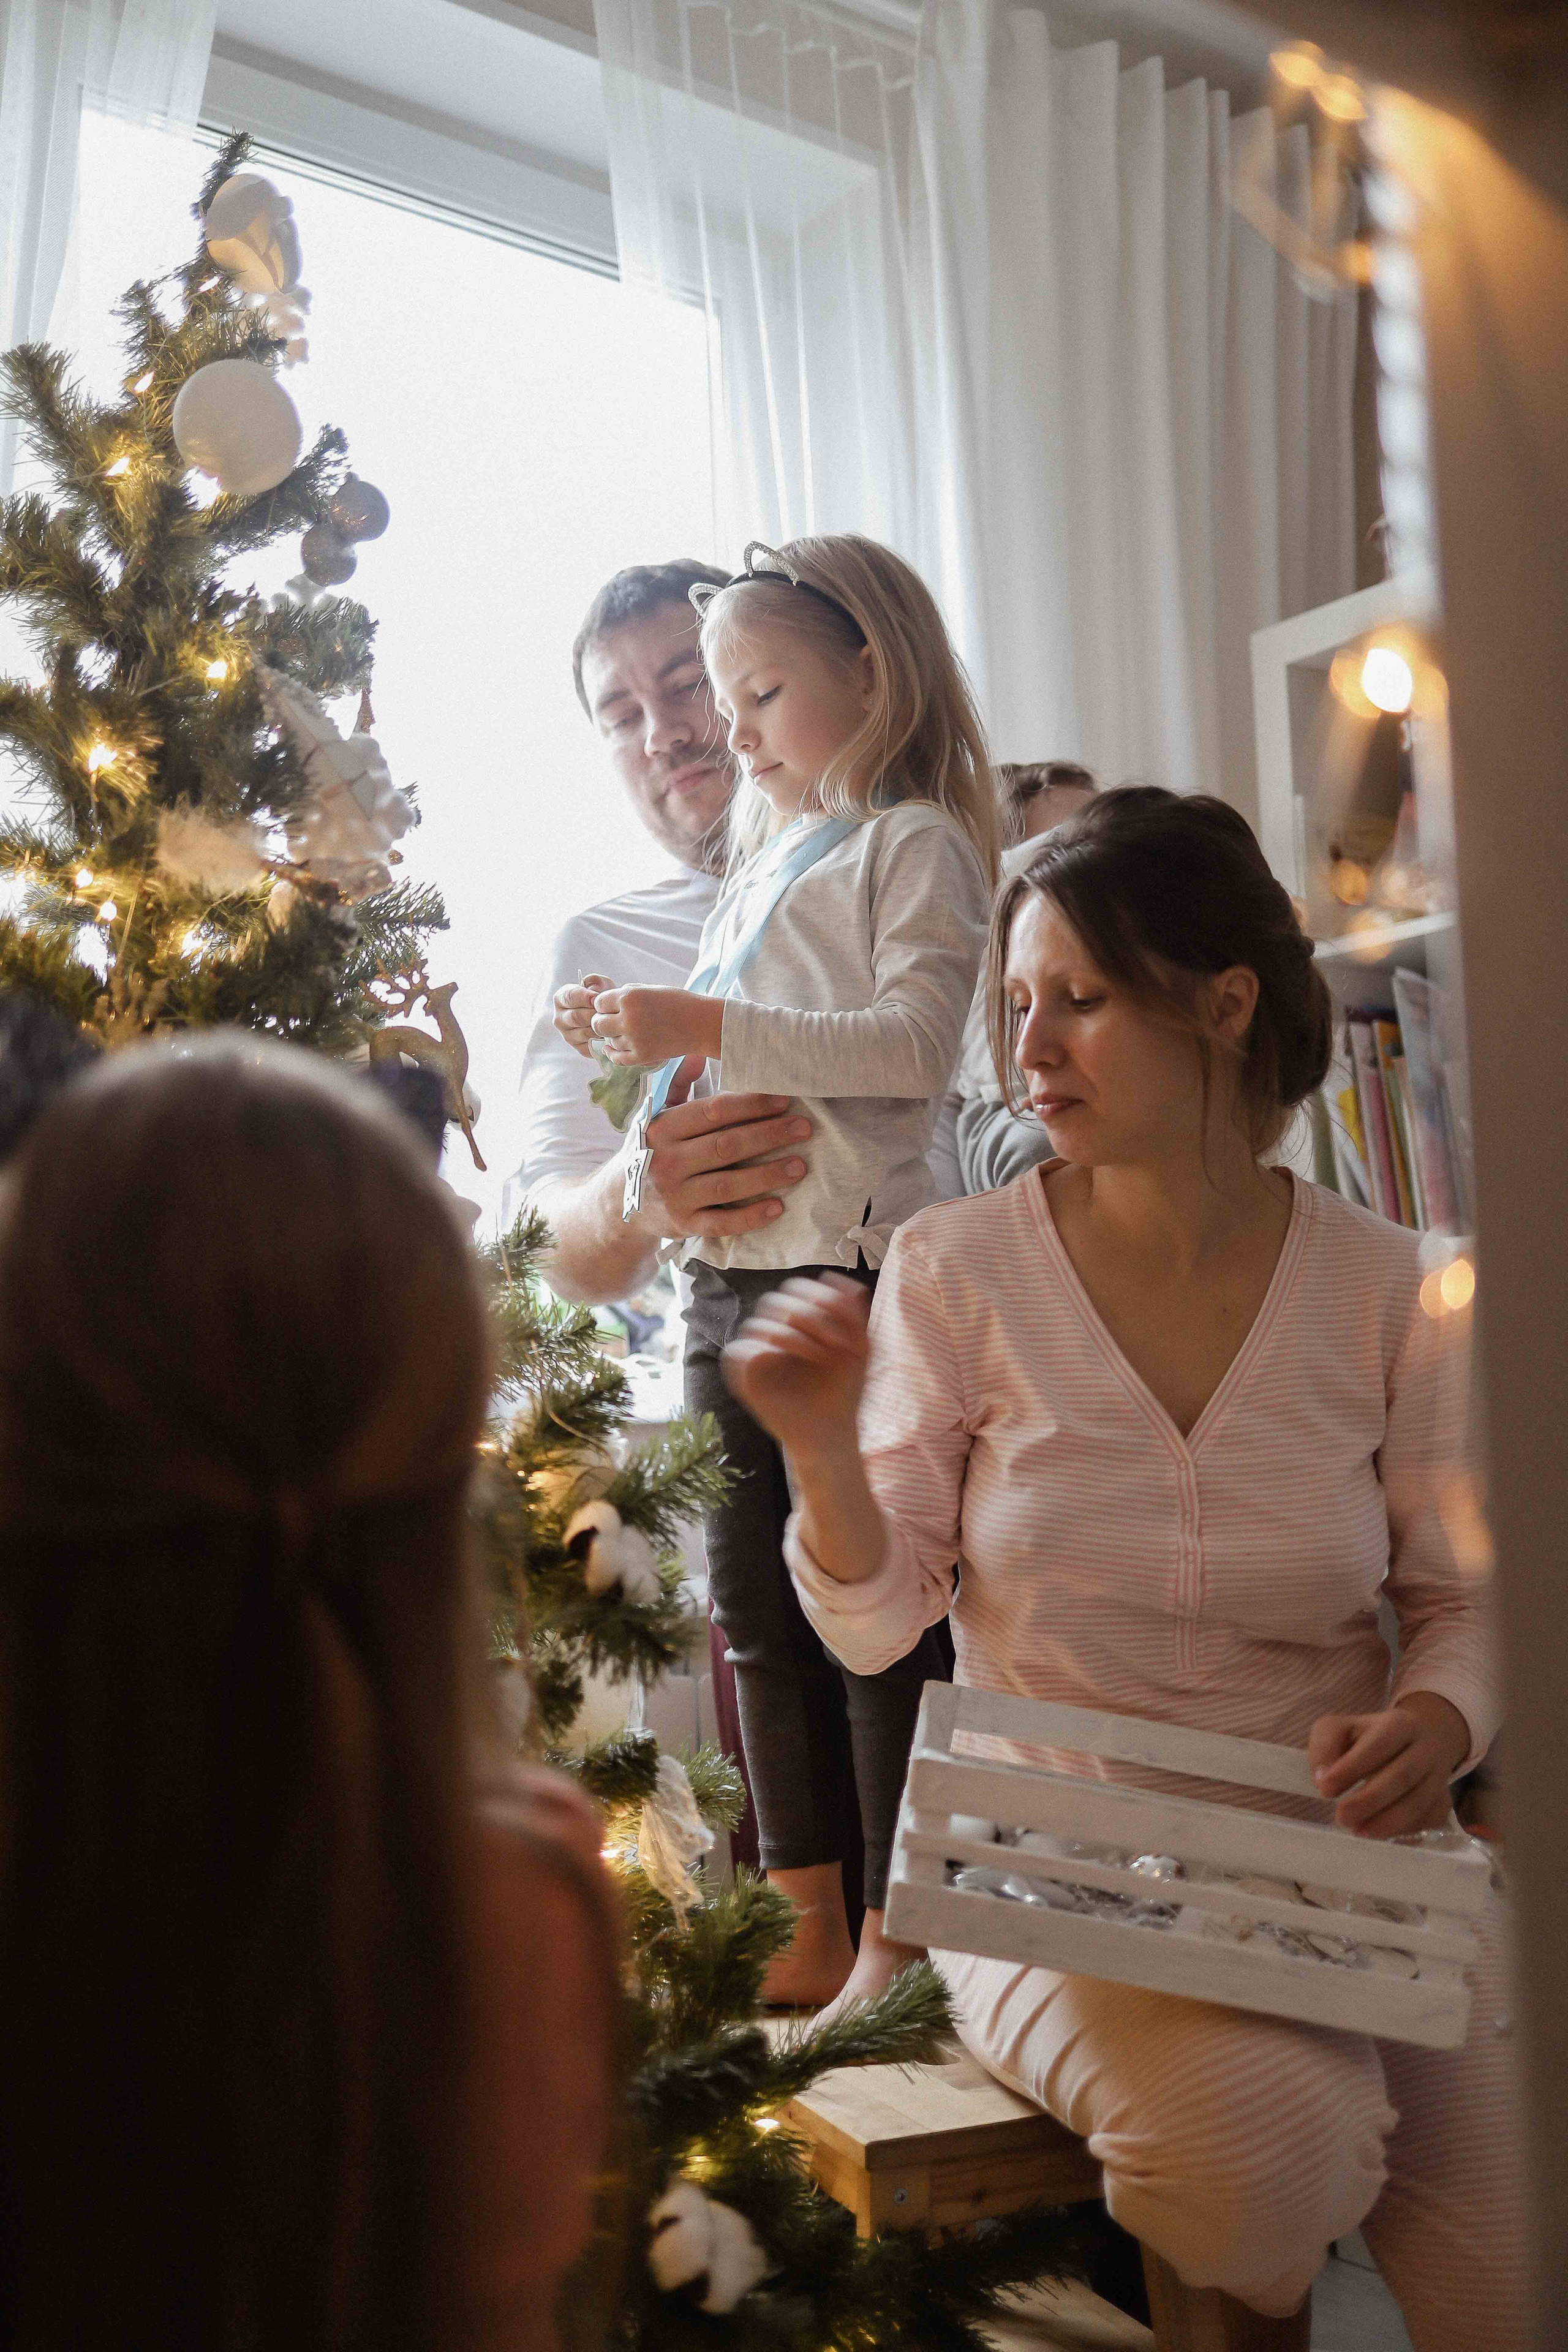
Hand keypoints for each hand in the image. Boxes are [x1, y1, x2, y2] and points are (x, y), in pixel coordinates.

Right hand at [553, 971, 611, 1059]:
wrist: (610, 1013)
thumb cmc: (602, 996)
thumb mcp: (599, 983)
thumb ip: (595, 981)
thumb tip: (592, 990)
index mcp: (560, 999)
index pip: (569, 997)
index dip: (584, 997)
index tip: (597, 997)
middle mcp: (559, 1019)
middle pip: (576, 1017)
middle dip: (594, 1013)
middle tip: (607, 1010)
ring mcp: (568, 1035)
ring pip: (585, 1032)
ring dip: (599, 1027)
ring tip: (610, 1021)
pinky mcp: (579, 1048)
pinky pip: (591, 1045)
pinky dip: (602, 1039)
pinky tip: (610, 1032)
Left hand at [591, 984, 722, 1067]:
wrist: (700, 1023)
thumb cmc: (678, 1003)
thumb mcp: (650, 989)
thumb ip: (627, 994)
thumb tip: (606, 1002)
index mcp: (629, 997)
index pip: (599, 1003)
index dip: (604, 1005)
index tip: (611, 1008)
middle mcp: (628, 1018)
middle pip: (598, 1024)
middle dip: (603, 1022)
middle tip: (612, 1022)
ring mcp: (634, 1039)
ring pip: (609, 1041)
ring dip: (615, 1037)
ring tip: (630, 1032)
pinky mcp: (642, 1056)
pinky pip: (616, 1058)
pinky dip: (612, 1053)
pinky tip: (613, 1049)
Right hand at [635, 1079, 812, 1241]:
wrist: (619, 1200)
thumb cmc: (649, 1150)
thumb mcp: (654, 1116)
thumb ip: (676, 1086)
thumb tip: (697, 1055)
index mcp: (663, 1129)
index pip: (713, 1112)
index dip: (751, 1104)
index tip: (783, 1100)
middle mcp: (667, 1161)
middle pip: (727, 1146)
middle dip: (769, 1135)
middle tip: (804, 1128)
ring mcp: (675, 1196)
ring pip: (729, 1184)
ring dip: (768, 1175)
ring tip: (800, 1166)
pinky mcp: (684, 1225)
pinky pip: (723, 1223)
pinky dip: (751, 1217)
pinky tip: (778, 1207)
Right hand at [723, 1275, 871, 1461]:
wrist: (833, 1431)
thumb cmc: (844, 1390)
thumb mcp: (860, 1346)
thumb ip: (852, 1310)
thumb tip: (832, 1276)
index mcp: (798, 1322)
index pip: (797, 1288)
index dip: (822, 1299)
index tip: (848, 1326)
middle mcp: (774, 1332)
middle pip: (777, 1300)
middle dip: (811, 1315)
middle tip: (839, 1342)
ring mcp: (758, 1354)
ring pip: (758, 1324)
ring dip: (794, 1335)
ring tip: (821, 1356)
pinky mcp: (745, 1378)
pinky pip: (738, 1350)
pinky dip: (763, 1352)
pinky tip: (785, 1362)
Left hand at [1308, 1692, 1470, 1837]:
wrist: (1417, 1741)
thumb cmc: (1368, 1738)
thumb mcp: (1341, 1729)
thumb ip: (1325, 1745)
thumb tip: (1322, 1777)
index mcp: (1398, 1724)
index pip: (1380, 1744)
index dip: (1353, 1767)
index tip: (1326, 1789)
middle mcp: (1425, 1748)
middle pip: (1402, 1776)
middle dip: (1369, 1800)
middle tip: (1341, 1817)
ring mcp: (1439, 1776)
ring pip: (1419, 1802)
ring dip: (1387, 1822)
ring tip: (1357, 1830)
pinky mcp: (1444, 1800)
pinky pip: (1428, 1818)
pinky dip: (1404, 1830)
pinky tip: (1379, 1831)